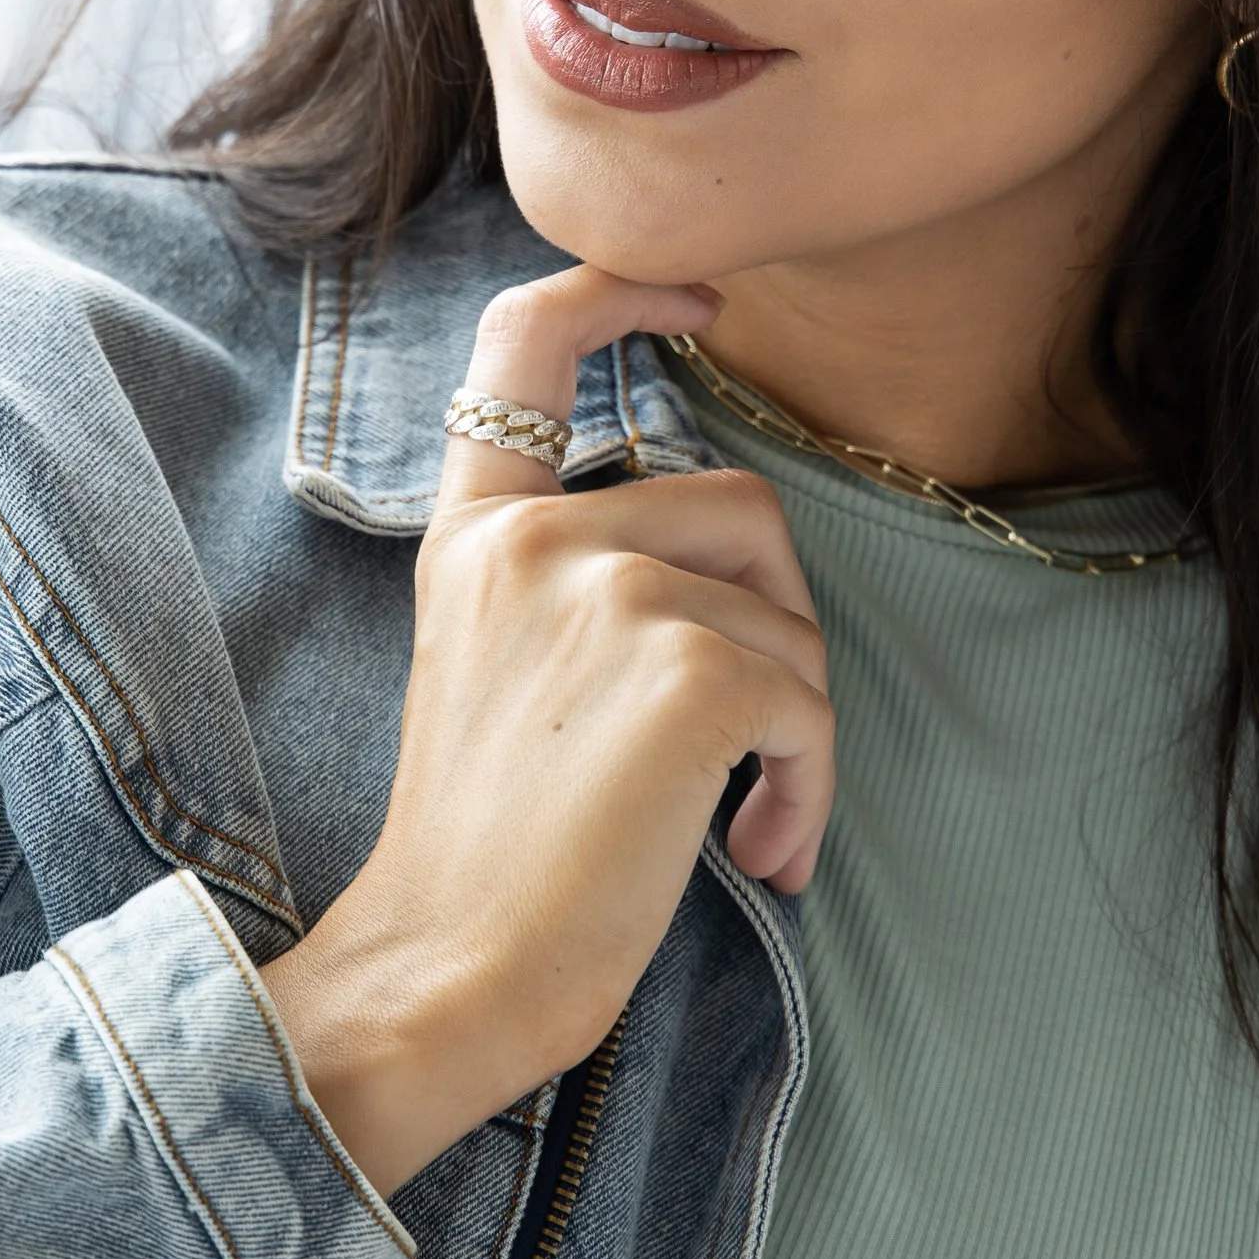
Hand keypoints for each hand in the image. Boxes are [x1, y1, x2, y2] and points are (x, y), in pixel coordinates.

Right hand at [260, 265, 835, 1194]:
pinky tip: (757, 855)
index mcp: (474, 535)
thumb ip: (572, 589)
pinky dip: (808, 789)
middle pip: (740, 504)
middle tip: (742, 754)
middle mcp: (533, 536)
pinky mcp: (687, 664)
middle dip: (775, 628)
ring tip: (745, 824)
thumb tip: (734, 565)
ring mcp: (609, 589)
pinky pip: (810, 703)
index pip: (526, 341)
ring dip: (796, 729)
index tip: (697, 294)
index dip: (620, 286)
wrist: (448, 972)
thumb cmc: (489, 862)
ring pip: (789, 615)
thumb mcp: (498, 677)